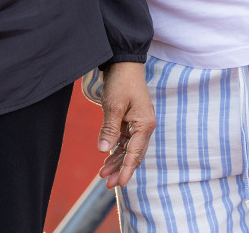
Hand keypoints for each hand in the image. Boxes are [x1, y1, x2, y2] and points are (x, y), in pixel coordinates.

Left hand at [96, 62, 155, 188]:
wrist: (124, 63)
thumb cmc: (121, 82)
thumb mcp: (114, 106)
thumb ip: (109, 129)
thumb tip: (103, 150)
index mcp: (145, 125)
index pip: (135, 153)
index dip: (127, 170)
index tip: (120, 185)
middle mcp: (145, 127)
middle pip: (134, 155)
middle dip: (121, 170)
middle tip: (107, 184)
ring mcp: (139, 124)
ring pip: (129, 149)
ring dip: (117, 162)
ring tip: (103, 175)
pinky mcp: (131, 120)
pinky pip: (125, 141)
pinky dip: (117, 150)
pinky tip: (107, 159)